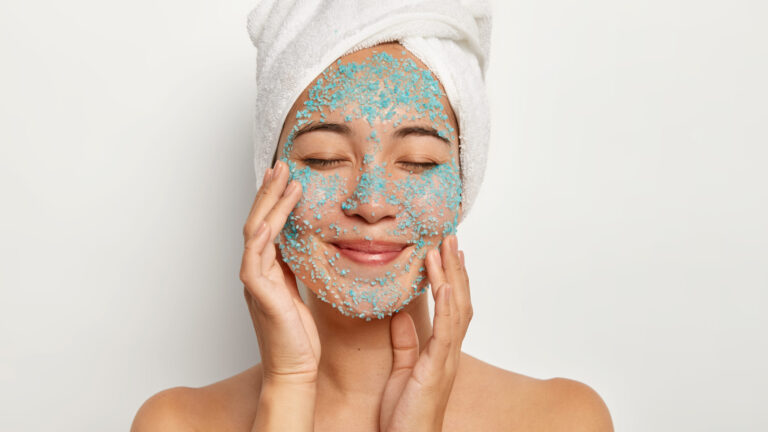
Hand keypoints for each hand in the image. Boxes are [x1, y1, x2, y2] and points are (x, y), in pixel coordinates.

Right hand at [240, 160, 320, 385]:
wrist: (295, 370)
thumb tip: (302, 244)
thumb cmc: (299, 336)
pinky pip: (253, 263)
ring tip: (283, 181)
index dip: (273, 199)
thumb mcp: (298, 292)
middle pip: (256, 222)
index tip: (285, 176)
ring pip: (255, 234)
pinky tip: (268, 223)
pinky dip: (259, 241)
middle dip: (268, 192)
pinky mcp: (260, 297)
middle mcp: (255, 272)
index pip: (266, 226)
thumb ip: (293, 268)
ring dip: (269, 206)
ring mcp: (254, 283)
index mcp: (265, 270)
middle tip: (281, 166)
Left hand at [379, 235, 472, 431]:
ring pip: (456, 309)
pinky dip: (447, 306)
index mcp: (441, 351)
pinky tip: (443, 284)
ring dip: (452, 276)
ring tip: (446, 248)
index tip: (446, 252)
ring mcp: (447, 359)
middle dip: (455, 268)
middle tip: (450, 238)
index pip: (451, 306)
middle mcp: (449, 351)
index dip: (451, 278)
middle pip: (459, 301)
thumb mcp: (403, 371)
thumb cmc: (406, 416)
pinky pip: (446, 332)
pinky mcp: (437, 369)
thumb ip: (405, 343)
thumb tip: (400, 316)